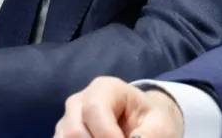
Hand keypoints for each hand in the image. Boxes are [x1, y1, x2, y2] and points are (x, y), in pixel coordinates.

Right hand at [55, 77, 183, 137]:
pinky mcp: (62, 137)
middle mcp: (79, 101)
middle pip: (74, 131)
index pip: (94, 111)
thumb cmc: (152, 121)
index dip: (107, 136)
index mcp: (104, 89)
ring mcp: (67, 120)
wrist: (144, 124)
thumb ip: (147, 136)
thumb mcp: (159, 126)